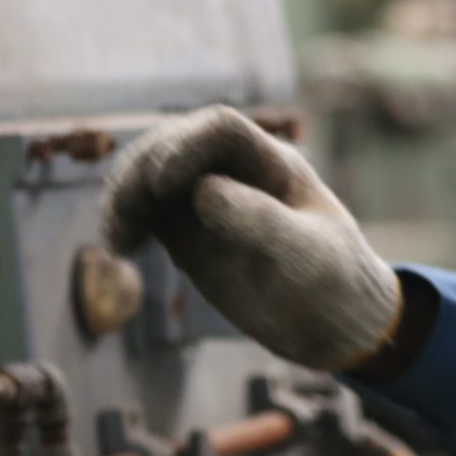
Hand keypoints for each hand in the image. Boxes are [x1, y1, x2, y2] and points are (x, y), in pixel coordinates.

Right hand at [101, 106, 400, 371]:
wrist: (336, 326)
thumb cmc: (334, 283)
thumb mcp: (304, 255)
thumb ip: (260, 220)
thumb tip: (204, 191)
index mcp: (274, 164)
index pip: (220, 128)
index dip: (185, 144)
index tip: (163, 184)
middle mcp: (236, 173)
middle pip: (174, 144)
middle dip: (143, 170)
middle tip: (126, 213)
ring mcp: (210, 202)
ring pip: (152, 177)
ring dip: (126, 195)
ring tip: (118, 237)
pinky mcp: (190, 234)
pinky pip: (149, 213)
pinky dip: (128, 221)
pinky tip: (121, 248)